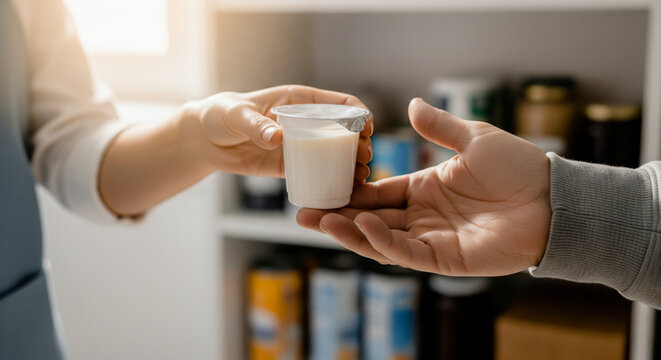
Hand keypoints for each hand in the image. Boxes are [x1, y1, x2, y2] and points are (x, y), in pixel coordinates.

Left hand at [180, 85, 372, 179]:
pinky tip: (344, 191)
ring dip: (352, 164)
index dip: (359, 113)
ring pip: (337, 154)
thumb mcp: (236, 115)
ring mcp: (301, 146)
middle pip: (345, 130)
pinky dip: (334, 181)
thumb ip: (255, 125)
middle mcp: (307, 122)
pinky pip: (318, 174)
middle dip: (361, 143)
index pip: (340, 102)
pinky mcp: (291, 166)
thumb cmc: (221, 115)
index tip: (366, 128)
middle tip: (364, 158)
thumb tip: (276, 138)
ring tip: (360, 177)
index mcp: (300, 100)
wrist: (206, 140)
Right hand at [297, 98, 550, 275]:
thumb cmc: (518, 167)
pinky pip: (406, 253)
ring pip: (381, 240)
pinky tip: (362, 224)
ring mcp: (432, 240)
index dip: (349, 193)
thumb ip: (439, 127)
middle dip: (337, 218)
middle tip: (303, 211)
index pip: (378, 194)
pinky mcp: (445, 261)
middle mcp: (423, 217)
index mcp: (425, 190)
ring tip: (320, 219)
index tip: (321, 189)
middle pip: (371, 220)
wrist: (552, 198)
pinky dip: (382, 241)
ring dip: (350, 231)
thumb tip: (411, 105)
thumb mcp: (474, 138)